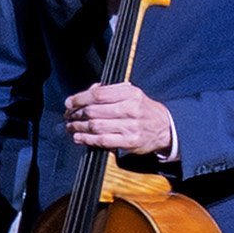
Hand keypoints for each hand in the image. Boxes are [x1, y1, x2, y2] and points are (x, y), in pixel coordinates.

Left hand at [60, 81, 174, 160]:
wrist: (165, 128)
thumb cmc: (143, 109)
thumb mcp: (131, 93)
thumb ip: (110, 90)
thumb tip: (89, 91)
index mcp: (130, 93)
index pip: (98, 94)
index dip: (79, 98)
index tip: (69, 102)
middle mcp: (130, 108)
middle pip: (94, 110)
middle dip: (76, 114)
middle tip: (68, 116)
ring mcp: (130, 126)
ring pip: (96, 126)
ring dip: (79, 127)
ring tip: (71, 127)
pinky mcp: (129, 142)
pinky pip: (102, 141)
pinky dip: (87, 140)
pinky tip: (79, 138)